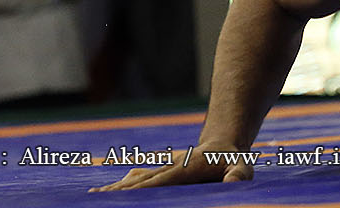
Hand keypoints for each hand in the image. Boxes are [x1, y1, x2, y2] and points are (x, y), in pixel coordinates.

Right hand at [89, 144, 253, 191]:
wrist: (224, 143)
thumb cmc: (233, 159)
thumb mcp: (243, 165)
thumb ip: (239, 174)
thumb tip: (233, 180)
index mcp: (185, 168)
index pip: (160, 180)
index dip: (143, 187)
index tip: (123, 192)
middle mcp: (170, 167)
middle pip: (141, 179)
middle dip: (120, 188)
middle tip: (97, 196)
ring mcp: (164, 168)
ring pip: (137, 178)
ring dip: (117, 186)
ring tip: (96, 194)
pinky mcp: (162, 171)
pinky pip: (140, 177)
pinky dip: (124, 184)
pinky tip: (111, 190)